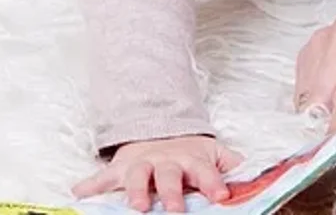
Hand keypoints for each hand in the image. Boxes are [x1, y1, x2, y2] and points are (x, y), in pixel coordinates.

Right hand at [72, 134, 242, 212]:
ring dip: (134, 190)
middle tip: (175, 210)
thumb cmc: (191, 153)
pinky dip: (89, 185)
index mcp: (192, 159)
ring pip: (136, 175)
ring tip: (135, 206)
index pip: (205, 171)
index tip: (222, 195)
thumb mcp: (215, 154)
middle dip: (172, 193)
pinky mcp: (120, 167)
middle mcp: (166, 161)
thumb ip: (232, 166)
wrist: (159, 129)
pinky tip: (77, 193)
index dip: (213, 182)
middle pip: (169, 175)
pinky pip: (102, 176)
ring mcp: (141, 164)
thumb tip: (258, 177)